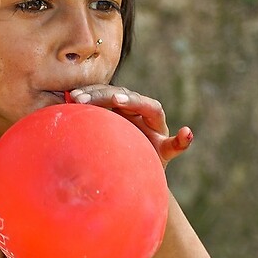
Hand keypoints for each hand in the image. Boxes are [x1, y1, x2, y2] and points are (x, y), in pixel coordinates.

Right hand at [68, 85, 192, 167]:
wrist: (138, 165)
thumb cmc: (154, 162)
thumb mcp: (165, 155)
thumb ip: (177, 145)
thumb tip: (187, 132)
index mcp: (155, 117)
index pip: (147, 104)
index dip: (133, 101)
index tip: (116, 101)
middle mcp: (139, 107)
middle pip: (123, 94)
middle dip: (103, 94)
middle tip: (83, 98)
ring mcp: (123, 106)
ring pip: (108, 92)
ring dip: (91, 93)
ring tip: (74, 97)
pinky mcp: (109, 108)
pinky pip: (98, 97)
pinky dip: (86, 96)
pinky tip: (69, 96)